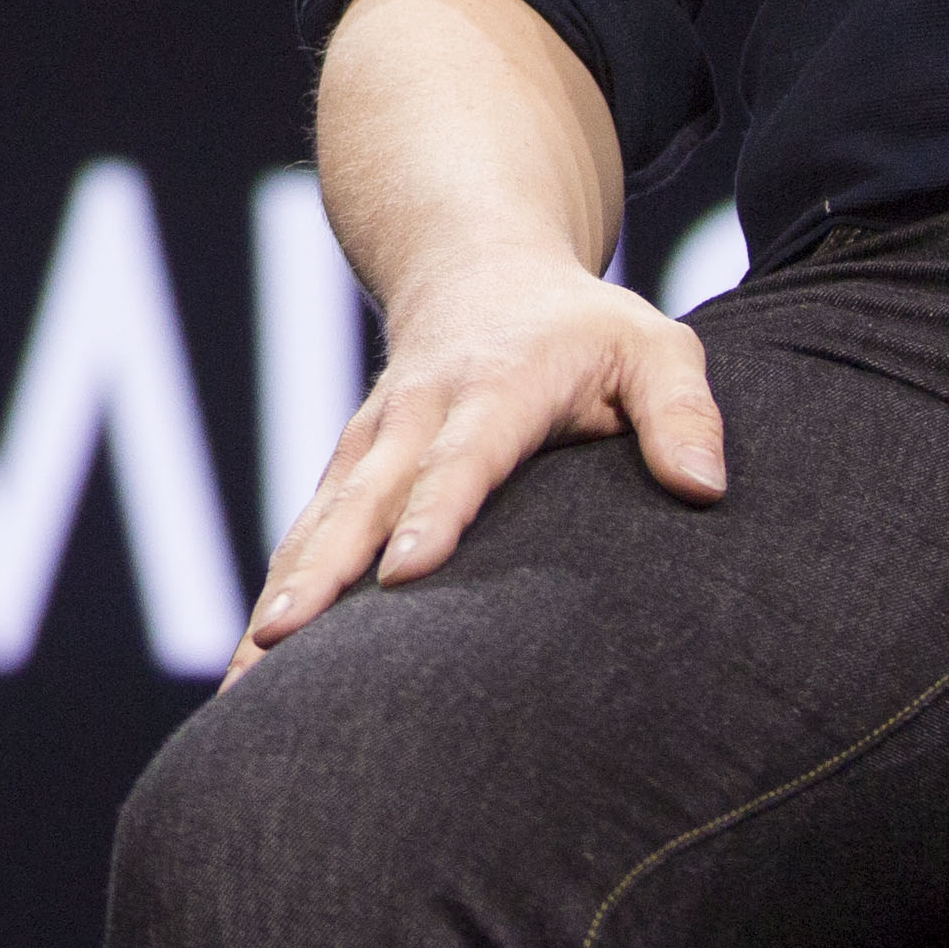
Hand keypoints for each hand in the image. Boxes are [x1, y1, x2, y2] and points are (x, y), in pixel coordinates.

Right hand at [228, 244, 722, 680]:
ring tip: (244, 680)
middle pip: (360, 500)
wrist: (473, 266)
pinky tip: (252, 663)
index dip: (432, 515)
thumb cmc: (581, 326)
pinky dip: (278, 591)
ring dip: (279, 595)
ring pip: (317, 524)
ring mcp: (370, 443)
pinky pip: (308, 533)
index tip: (404, 577)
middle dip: (318, 573)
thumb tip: (704, 489)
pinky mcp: (347, 469)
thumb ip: (683, 411)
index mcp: (494, 388)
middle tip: (280, 639)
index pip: (460, 458)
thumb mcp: (652, 346)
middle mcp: (414, 416)